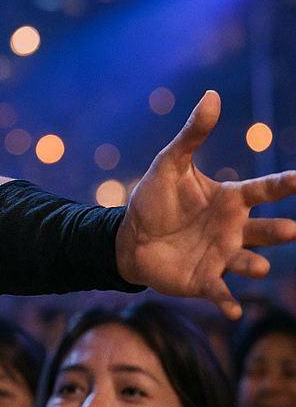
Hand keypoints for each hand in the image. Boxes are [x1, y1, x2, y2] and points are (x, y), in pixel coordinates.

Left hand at [116, 91, 295, 318]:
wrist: (128, 237)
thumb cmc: (155, 199)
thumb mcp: (170, 164)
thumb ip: (193, 134)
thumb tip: (211, 95)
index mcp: (232, 200)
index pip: (266, 190)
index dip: (285, 184)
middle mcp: (234, 229)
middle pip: (266, 230)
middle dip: (280, 230)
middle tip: (291, 229)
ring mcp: (222, 256)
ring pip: (248, 260)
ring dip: (255, 264)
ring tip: (258, 266)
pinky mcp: (204, 279)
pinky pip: (220, 291)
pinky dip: (227, 301)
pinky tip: (232, 311)